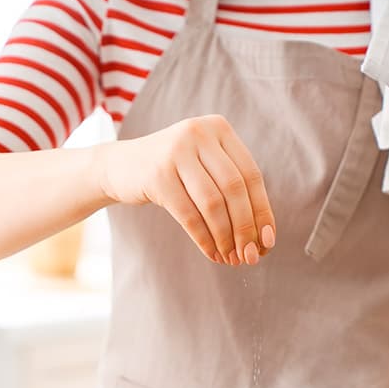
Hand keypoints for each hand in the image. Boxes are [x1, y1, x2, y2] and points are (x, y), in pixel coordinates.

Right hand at [94, 114, 275, 265]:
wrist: (121, 166)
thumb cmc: (172, 172)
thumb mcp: (204, 167)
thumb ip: (232, 188)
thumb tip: (262, 237)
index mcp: (219, 128)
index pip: (251, 175)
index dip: (262, 211)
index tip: (268, 242)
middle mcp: (199, 134)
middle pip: (235, 189)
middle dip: (245, 228)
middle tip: (250, 257)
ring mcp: (176, 152)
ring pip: (213, 204)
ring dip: (225, 237)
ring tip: (231, 258)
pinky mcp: (157, 175)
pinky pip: (189, 215)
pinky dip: (204, 239)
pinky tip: (212, 253)